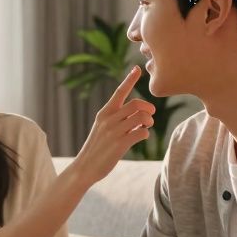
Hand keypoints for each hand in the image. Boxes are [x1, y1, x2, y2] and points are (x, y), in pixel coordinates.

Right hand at [72, 67, 154, 184]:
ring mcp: (114, 131)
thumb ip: (118, 120)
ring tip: (147, 126)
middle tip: (150, 116)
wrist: (85, 167)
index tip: (137, 69)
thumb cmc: (97, 148)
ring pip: (141, 116)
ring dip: (149, 121)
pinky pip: (141, 132)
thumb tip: (140, 115)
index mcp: (104, 113)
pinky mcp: (120, 144)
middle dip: (148, 108)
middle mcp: (109, 119)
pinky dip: (146, 133)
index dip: (130, 79)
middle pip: (136, 104)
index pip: (119, 92)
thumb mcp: (103, 129)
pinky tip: (142, 136)